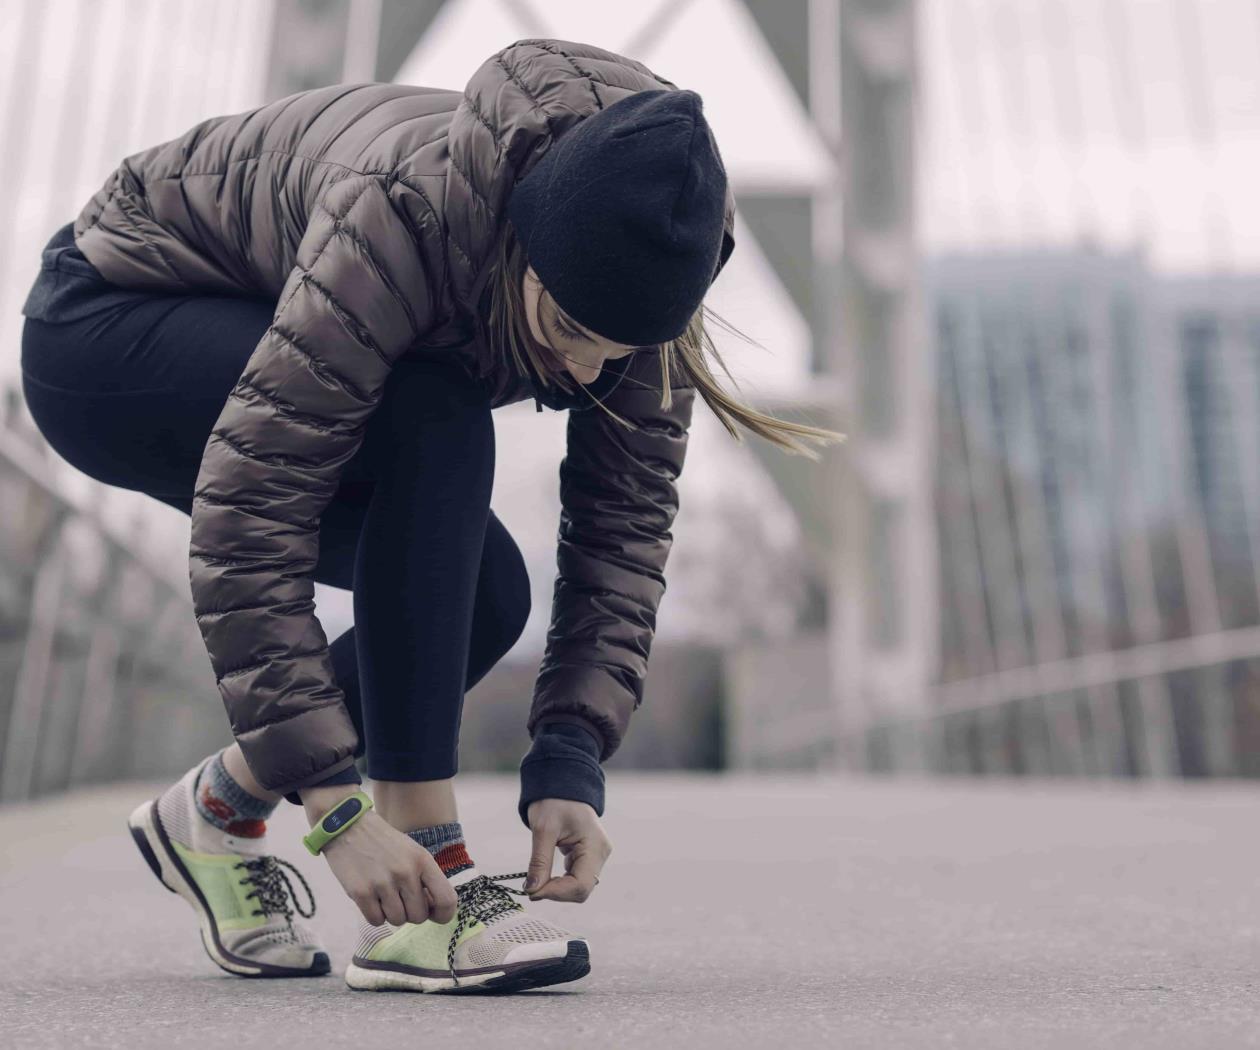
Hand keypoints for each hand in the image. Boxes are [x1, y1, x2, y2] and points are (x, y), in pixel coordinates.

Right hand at [300, 786, 456, 926]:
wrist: (348, 827)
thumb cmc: (383, 843)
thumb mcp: (413, 852)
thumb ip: (425, 878)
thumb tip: (433, 910)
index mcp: (422, 860)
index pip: (446, 899)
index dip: (443, 914)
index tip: (434, 914)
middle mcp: (406, 872)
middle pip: (419, 916)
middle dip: (411, 913)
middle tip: (401, 899)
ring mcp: (383, 883)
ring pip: (397, 921)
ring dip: (391, 913)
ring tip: (384, 895)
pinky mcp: (361, 893)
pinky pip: (376, 921)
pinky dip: (374, 914)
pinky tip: (371, 898)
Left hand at [524, 798, 611, 902]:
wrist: (562, 783)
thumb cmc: (554, 801)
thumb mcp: (543, 829)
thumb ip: (539, 862)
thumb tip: (532, 890)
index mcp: (595, 846)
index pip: (580, 884)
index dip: (556, 893)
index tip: (532, 891)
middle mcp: (601, 854)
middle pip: (581, 890)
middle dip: (556, 893)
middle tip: (531, 888)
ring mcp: (596, 856)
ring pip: (579, 887)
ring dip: (557, 889)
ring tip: (537, 881)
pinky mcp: (588, 857)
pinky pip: (576, 879)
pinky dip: (560, 883)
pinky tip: (545, 877)